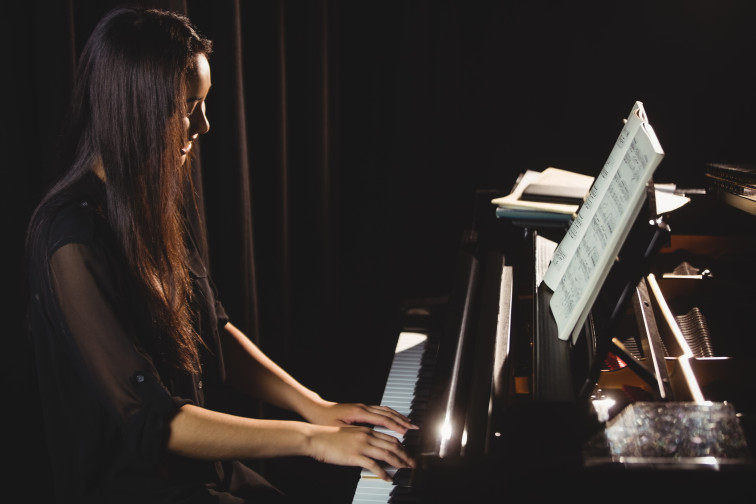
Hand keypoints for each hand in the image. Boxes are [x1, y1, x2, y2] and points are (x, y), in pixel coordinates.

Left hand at [304, 401, 418, 434]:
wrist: (315, 409)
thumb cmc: (324, 420)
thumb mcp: (340, 429)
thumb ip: (356, 434)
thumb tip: (371, 439)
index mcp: (359, 412)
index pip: (383, 419)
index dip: (396, 426)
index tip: (407, 432)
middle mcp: (363, 407)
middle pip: (388, 413)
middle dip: (402, 421)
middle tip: (414, 429)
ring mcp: (363, 407)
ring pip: (386, 410)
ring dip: (398, 417)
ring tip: (409, 424)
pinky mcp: (361, 408)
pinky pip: (381, 410)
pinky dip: (391, 414)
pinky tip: (395, 420)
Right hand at [307, 424, 414, 481]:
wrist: (317, 438)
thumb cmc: (330, 437)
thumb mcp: (351, 434)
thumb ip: (363, 439)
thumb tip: (374, 447)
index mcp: (366, 430)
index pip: (390, 437)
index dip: (402, 446)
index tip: (408, 453)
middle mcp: (367, 436)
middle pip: (393, 445)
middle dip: (405, 455)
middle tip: (412, 463)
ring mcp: (362, 445)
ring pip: (387, 453)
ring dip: (399, 462)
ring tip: (405, 470)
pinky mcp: (355, 456)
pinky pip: (374, 465)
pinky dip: (383, 472)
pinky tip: (387, 478)